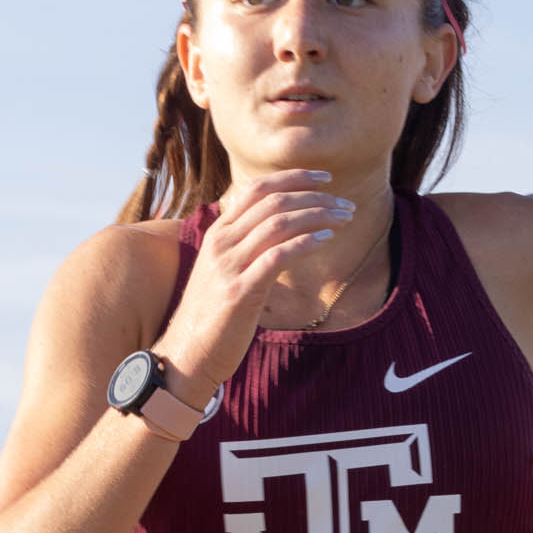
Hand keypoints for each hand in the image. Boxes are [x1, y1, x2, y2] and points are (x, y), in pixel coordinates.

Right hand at [160, 171, 356, 400]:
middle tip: (345, 205)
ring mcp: (228, 267)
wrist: (187, 354)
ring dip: (317, 217)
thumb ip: (245, 246)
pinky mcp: (239, 293)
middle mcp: (221, 243)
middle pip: (272, 201)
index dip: (294, 178)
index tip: (325, 179)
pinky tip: (326, 241)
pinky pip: (277, 257)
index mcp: (218, 233)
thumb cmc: (213, 316)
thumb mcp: (224, 270)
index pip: (257, 188)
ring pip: (278, 223)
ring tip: (343, 220)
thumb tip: (276, 228)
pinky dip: (305, 243)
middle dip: (314, 197)